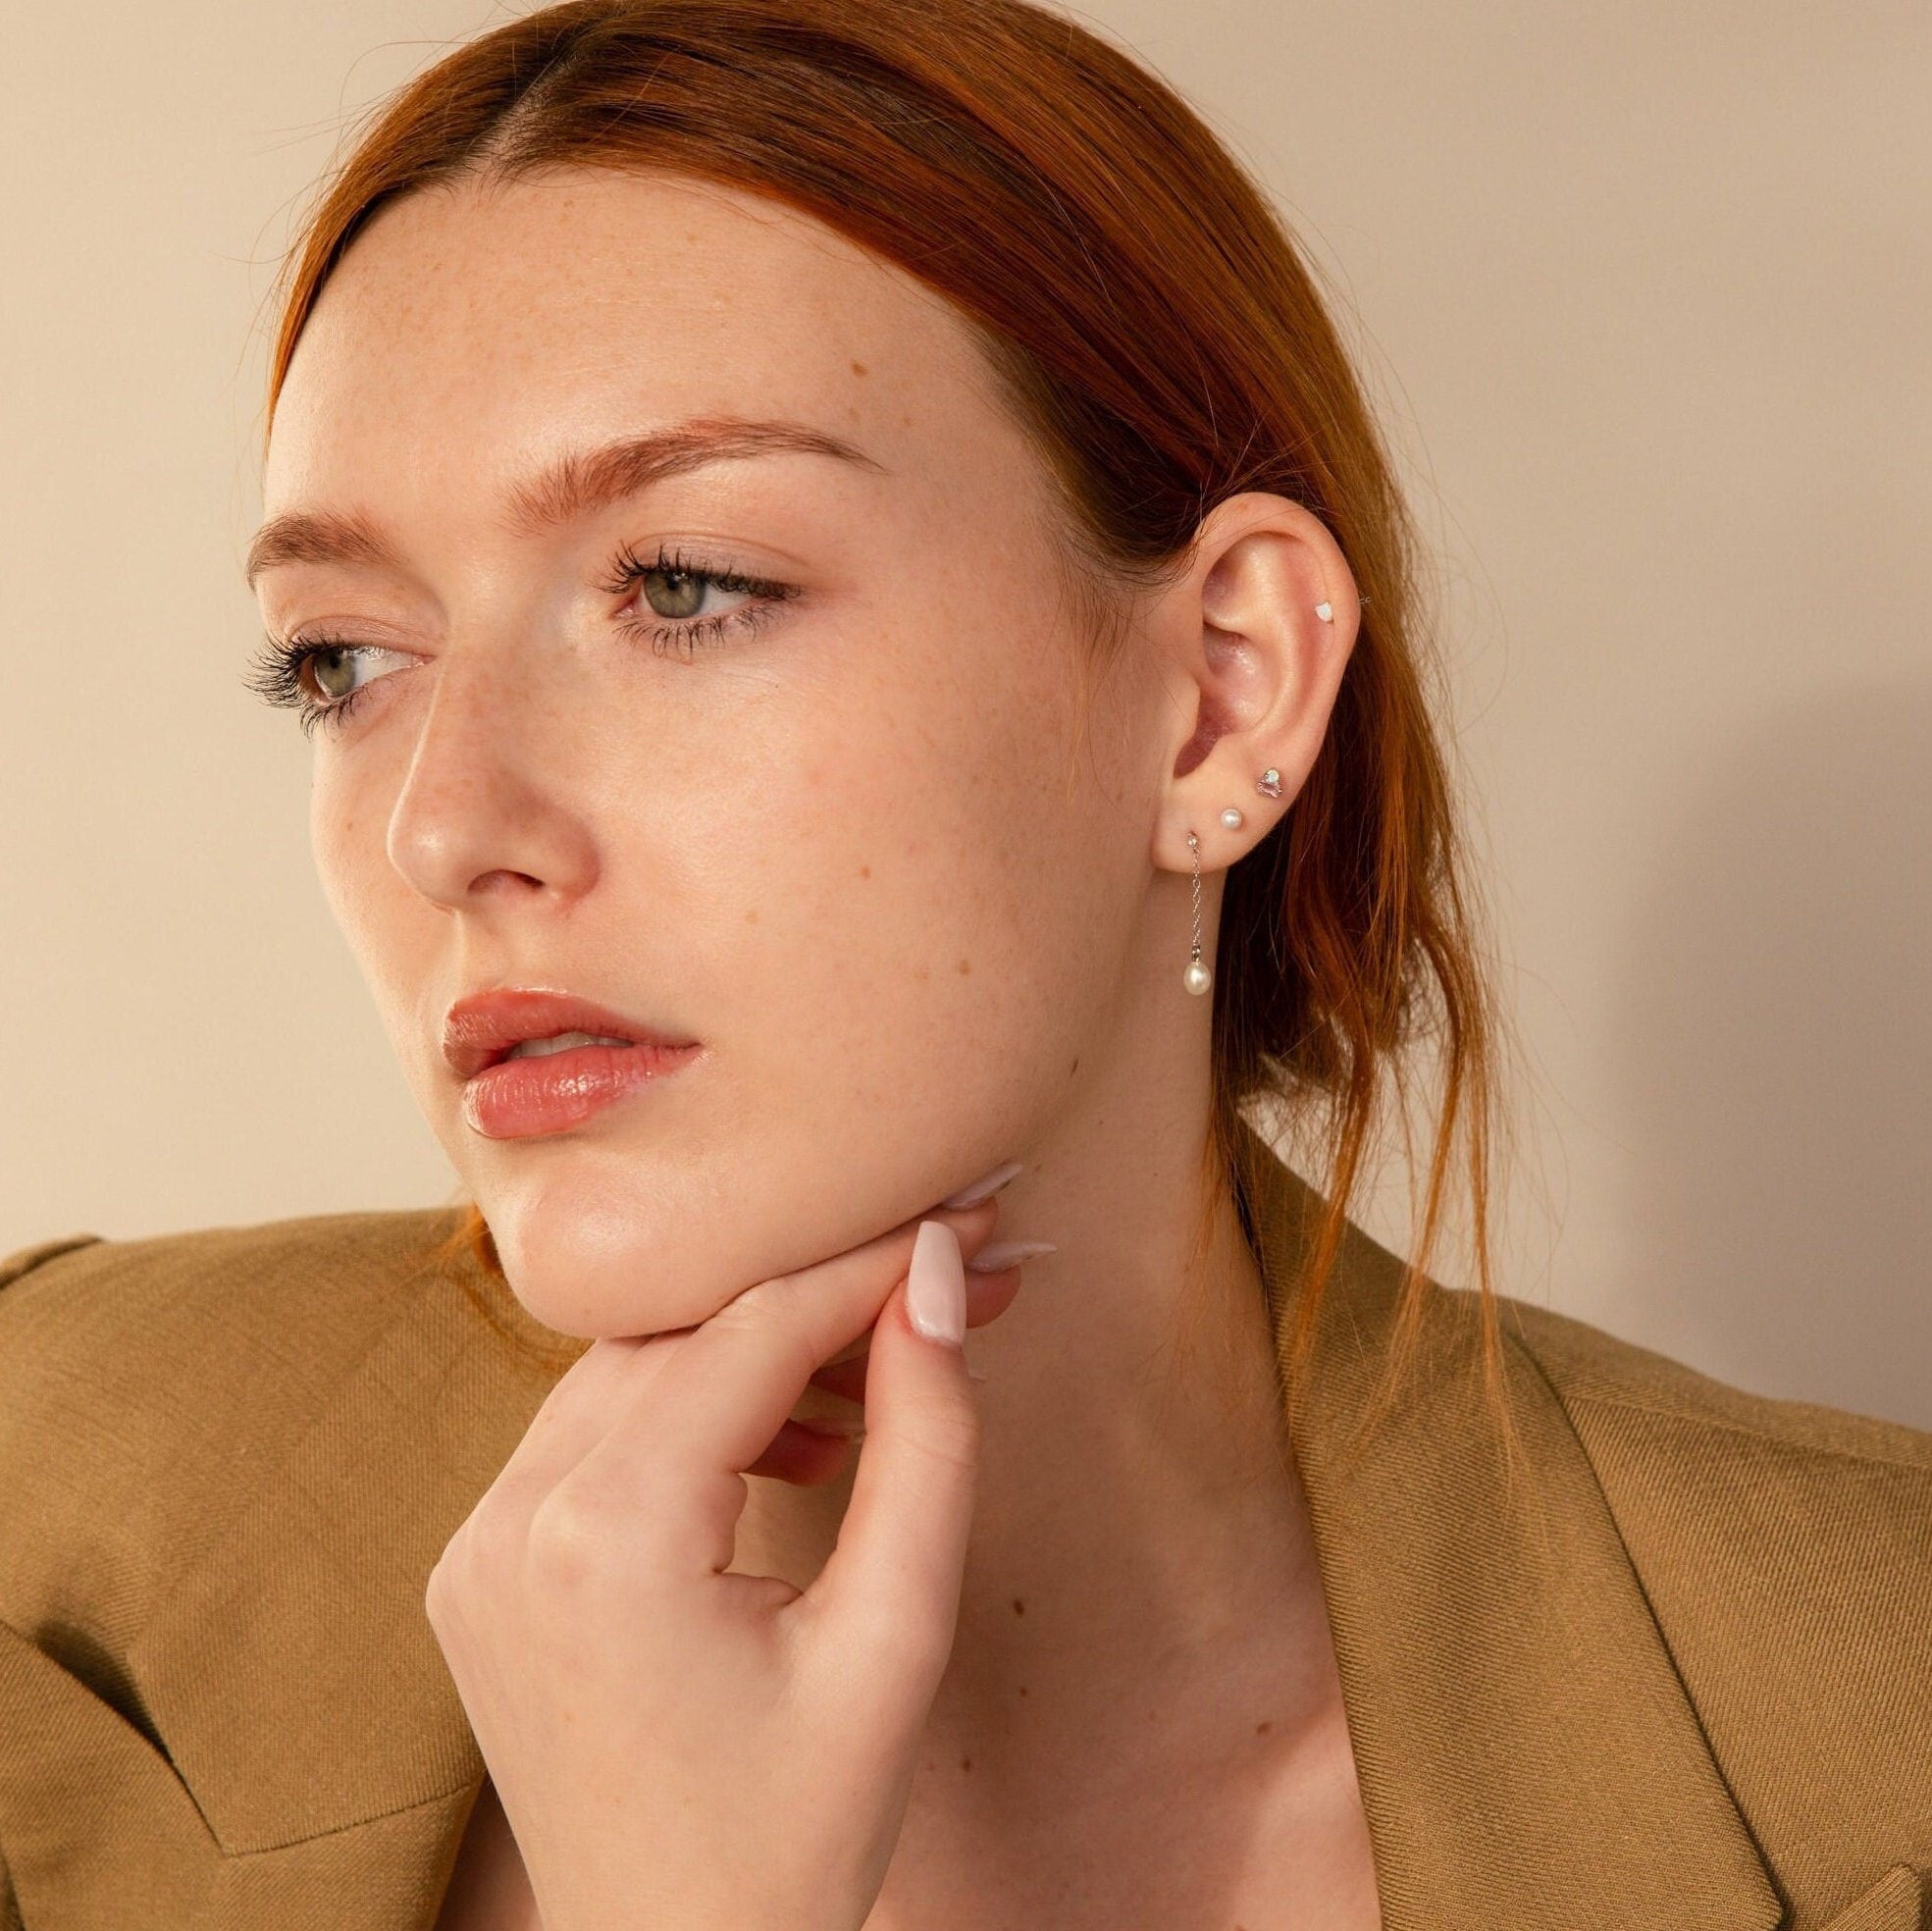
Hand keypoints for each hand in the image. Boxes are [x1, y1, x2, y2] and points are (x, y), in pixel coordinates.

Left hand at [424, 1187, 1028, 1930]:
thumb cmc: (794, 1838)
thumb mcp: (895, 1639)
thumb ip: (928, 1441)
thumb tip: (937, 1281)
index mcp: (604, 1538)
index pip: (754, 1333)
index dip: (873, 1266)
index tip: (969, 1227)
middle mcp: (509, 1521)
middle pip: (688, 1336)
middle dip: (822, 1300)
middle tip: (945, 1286)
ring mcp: (477, 1545)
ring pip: (635, 1370)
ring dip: (755, 1352)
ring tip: (875, 1379)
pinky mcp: (479, 1568)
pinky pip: (591, 1434)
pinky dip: (687, 1412)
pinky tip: (783, 1443)